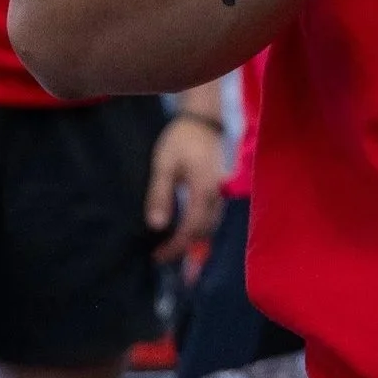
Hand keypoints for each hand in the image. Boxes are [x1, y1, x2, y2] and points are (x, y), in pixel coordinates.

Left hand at [145, 113, 225, 260]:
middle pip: (204, 232)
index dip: (175, 246)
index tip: (157, 256)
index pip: (191, 229)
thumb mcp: (164, 165)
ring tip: (172, 249)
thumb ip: (160, 195)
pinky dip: (199, 229)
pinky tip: (187, 233)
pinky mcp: (220, 191)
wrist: (203, 121)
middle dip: (184, 249)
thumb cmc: (181, 140)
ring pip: (211, 226)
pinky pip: (213, 217)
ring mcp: (222, 194)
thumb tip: (156, 226)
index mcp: (204, 192)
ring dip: (193, 241)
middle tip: (161, 256)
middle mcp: (218, 197)